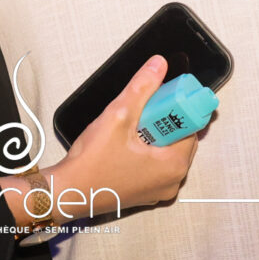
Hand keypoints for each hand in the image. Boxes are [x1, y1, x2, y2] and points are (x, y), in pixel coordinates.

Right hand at [47, 55, 198, 217]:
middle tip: (141, 111)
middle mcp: (172, 182)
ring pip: (166, 152)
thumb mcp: (119, 115)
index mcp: (174, 165)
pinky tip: (125, 144)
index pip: (190, 126)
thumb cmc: (93, 161)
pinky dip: (146, 152)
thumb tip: (158, 65)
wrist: (68, 192)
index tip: (159, 98)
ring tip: (130, 127)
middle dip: (163, 121)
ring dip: (154, 136)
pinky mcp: (145, 194)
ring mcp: (159, 191)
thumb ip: (142, 88)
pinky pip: (155, 166)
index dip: (175, 108)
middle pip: (179, 139)